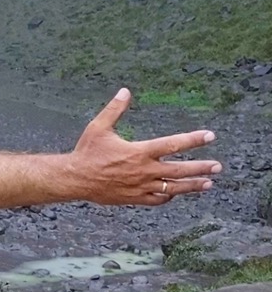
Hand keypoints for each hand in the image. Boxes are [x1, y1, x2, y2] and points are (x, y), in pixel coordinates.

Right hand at [72, 88, 220, 205]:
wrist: (75, 178)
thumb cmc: (87, 151)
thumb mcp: (98, 127)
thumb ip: (114, 109)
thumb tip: (125, 91)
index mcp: (138, 151)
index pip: (173, 144)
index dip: (193, 139)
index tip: (209, 136)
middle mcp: (144, 170)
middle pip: (180, 170)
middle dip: (201, 167)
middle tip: (217, 166)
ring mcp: (141, 186)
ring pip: (173, 188)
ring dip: (192, 185)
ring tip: (208, 184)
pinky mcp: (134, 198)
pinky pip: (158, 199)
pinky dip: (169, 196)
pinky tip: (176, 194)